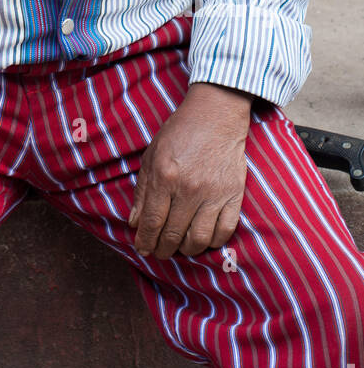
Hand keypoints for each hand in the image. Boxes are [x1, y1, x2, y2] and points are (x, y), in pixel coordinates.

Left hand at [128, 82, 252, 259]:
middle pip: (173, 234)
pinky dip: (213, 242)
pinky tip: (204, 239)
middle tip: (160, 252)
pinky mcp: (233, 195)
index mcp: (164, 176)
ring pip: (199, 239)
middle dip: (163, 249)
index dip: (145, 240)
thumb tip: (134, 222)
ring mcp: (213, 193)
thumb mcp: (152, 154)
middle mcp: (188, 188)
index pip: (151, 221)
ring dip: (187, 249)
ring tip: (180, 247)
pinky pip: (224, 231)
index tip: (142, 248)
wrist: (216, 116)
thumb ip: (142, 190)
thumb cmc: (180, 133)